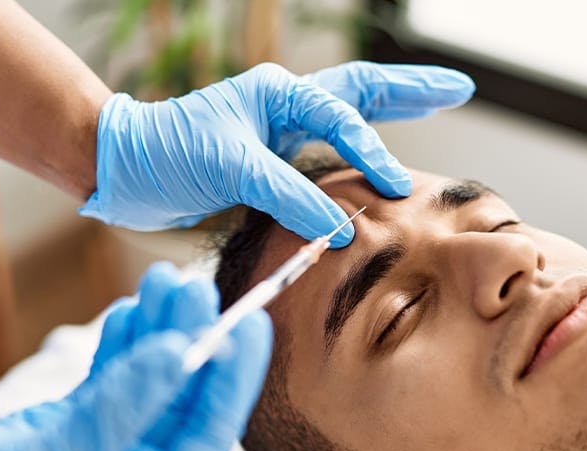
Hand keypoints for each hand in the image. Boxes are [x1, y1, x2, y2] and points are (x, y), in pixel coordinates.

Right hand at [0, 264, 271, 450]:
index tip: (252, 323)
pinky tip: (136, 310)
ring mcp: (104, 447)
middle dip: (195, 341)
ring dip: (159, 332)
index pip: (211, 432)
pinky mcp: (70, 424)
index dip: (236, 376)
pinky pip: (111, 376)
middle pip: (183, 398)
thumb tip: (183, 353)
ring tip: (169, 281)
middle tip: (200, 287)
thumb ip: (124, 406)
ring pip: (148, 380)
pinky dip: (122, 342)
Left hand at [79, 60, 474, 241]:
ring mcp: (282, 128)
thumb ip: (289, 194)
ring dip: (393, 109)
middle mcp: (286, 104)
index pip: (343, 118)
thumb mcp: (232, 168)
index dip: (374, 153)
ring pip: (351, 113)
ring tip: (433, 102)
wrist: (127, 169)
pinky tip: (378, 157)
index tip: (397, 190)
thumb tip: (342, 228)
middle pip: (364, 89)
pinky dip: (361, 149)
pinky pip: (330, 149)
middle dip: (412, 89)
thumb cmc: (169, 154)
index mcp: (279, 92)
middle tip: (458, 86)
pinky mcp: (274, 157)